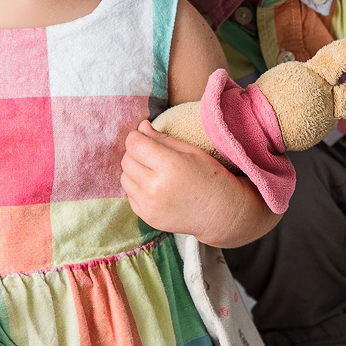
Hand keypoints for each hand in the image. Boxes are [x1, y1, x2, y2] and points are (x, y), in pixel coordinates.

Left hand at [121, 121, 277, 245]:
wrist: (221, 213)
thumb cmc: (210, 177)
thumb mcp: (191, 151)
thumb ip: (162, 139)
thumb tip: (141, 127)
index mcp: (168, 166)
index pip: (134, 144)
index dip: (137, 136)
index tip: (145, 137)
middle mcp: (155, 188)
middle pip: (126, 160)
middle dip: (135, 152)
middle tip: (151, 153)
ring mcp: (149, 205)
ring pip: (124, 178)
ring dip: (134, 170)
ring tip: (153, 170)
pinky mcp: (147, 217)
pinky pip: (129, 195)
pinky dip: (137, 187)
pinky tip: (155, 186)